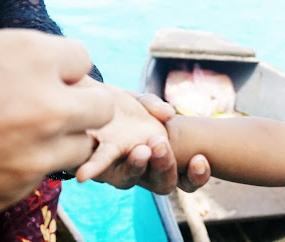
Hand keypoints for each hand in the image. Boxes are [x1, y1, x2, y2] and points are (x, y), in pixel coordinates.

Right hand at [0, 29, 113, 235]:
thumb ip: (8, 56)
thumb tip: (42, 62)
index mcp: (26, 54)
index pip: (82, 57)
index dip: (64, 68)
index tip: (48, 76)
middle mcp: (44, 101)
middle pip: (99, 102)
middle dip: (80, 103)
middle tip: (52, 106)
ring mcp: (36, 149)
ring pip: (83, 141)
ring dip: (64, 137)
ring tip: (27, 134)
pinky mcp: (19, 187)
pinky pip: (52, 171)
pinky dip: (38, 164)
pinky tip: (4, 158)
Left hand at [90, 92, 210, 193]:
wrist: (90, 103)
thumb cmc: (122, 108)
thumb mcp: (140, 101)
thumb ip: (153, 105)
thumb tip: (169, 114)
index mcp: (164, 158)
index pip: (188, 177)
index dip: (197, 174)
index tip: (199, 158)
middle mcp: (144, 172)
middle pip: (163, 183)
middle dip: (164, 166)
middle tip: (160, 144)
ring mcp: (119, 171)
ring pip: (131, 181)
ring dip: (137, 167)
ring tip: (140, 150)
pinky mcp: (94, 163)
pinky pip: (98, 170)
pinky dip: (94, 169)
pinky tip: (85, 173)